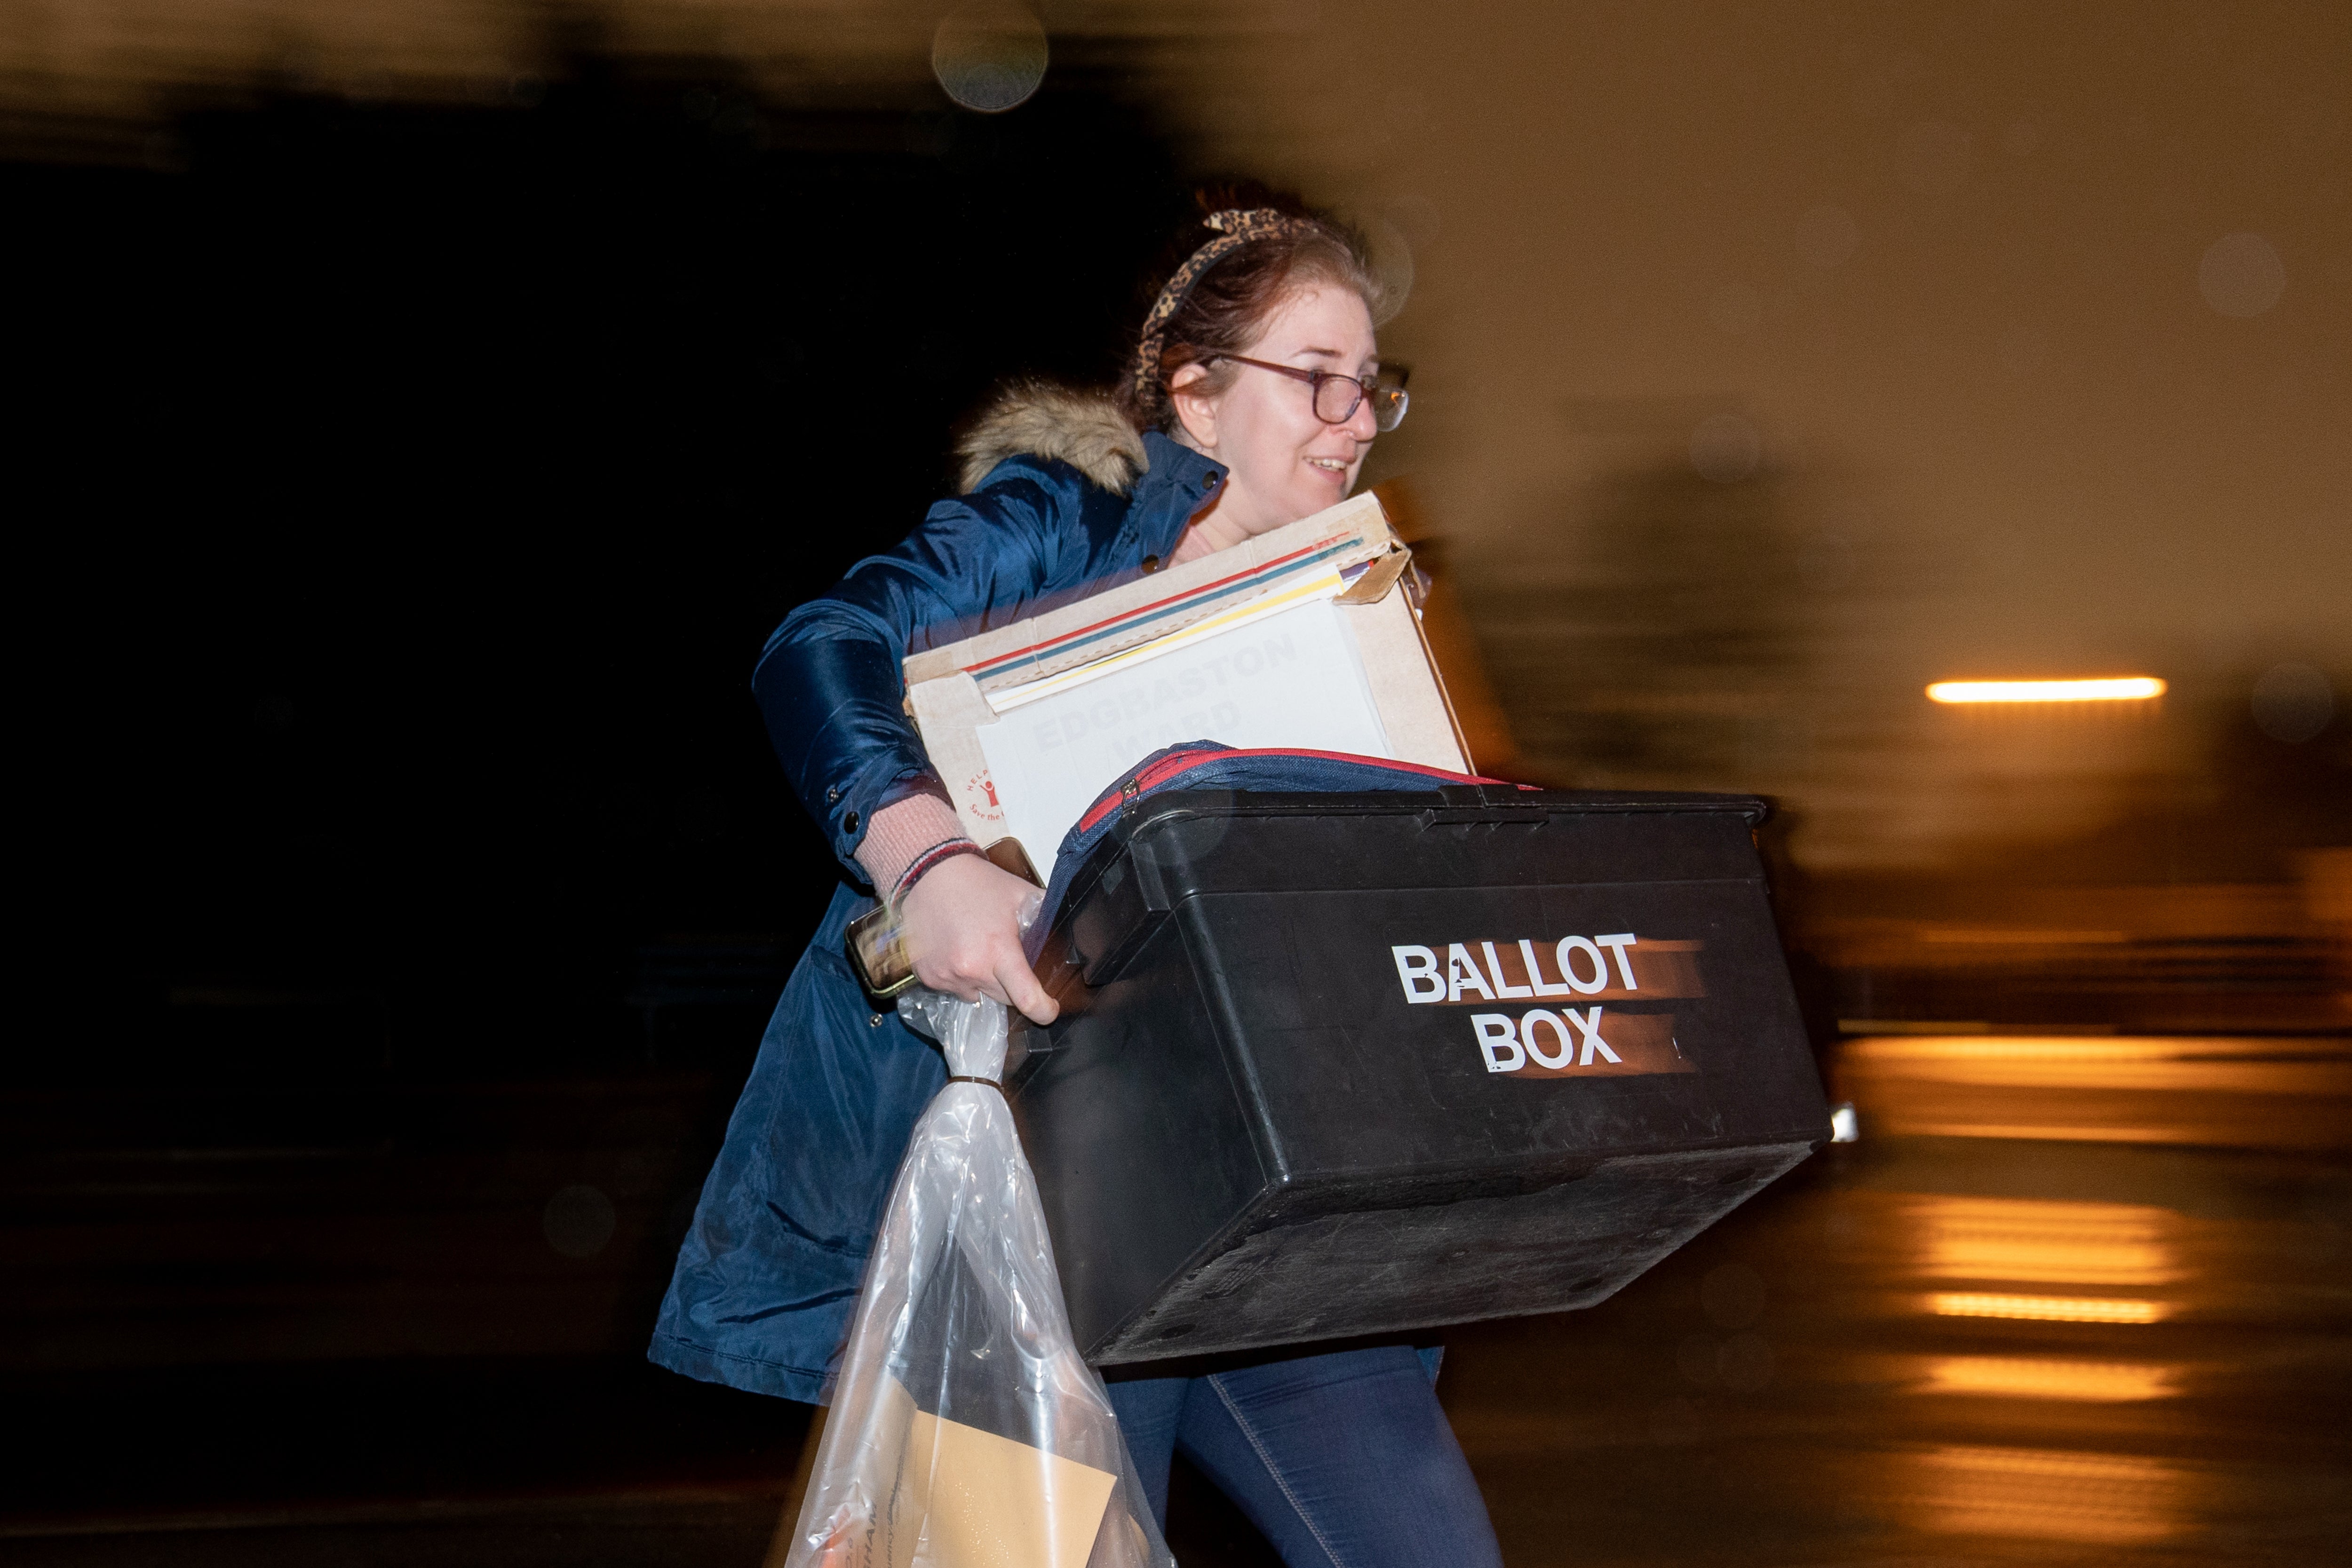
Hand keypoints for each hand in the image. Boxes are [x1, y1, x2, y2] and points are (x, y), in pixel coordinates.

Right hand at [896, 854, 1057, 1024]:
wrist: (928, 872)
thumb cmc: (976, 881)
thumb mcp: (1020, 894)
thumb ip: (1045, 917)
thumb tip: (1068, 933)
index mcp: (998, 949)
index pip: (1026, 998)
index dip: (1044, 1010)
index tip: (1050, 1008)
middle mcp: (970, 969)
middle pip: (1003, 999)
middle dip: (1011, 986)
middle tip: (1006, 958)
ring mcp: (946, 975)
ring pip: (976, 995)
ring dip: (982, 981)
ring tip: (977, 948)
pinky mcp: (927, 976)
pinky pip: (952, 988)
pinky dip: (959, 976)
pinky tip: (956, 949)